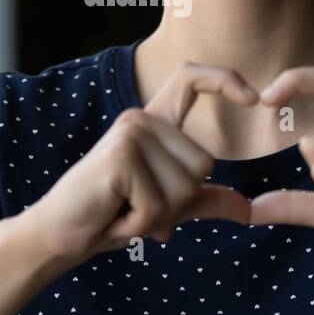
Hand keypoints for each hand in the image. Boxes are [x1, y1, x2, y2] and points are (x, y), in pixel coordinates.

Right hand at [24, 62, 257, 270]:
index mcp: (152, 122)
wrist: (59, 235)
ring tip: (123, 209)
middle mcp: (141, 119)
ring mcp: (130, 134)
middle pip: (203, 164)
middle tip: (136, 206)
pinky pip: (158, 204)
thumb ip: (205, 201)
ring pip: (184, 187)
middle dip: (177, 203)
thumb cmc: (109, 216)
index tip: (254, 98)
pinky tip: (114, 216)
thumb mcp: (166, 207)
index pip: (190, 79)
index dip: (224, 79)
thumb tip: (249, 210)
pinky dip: (141, 223)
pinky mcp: (120, 157)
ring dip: (157, 216)